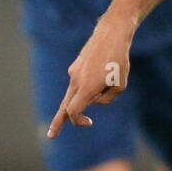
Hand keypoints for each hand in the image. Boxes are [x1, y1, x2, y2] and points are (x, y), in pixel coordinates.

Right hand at [47, 19, 132, 136]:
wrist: (111, 34)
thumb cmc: (119, 60)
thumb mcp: (120, 85)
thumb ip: (108, 98)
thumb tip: (95, 100)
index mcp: (86, 87)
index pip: (73, 111)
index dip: (78, 121)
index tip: (89, 122)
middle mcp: (76, 80)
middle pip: (64, 106)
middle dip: (58, 122)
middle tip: (51, 136)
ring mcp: (73, 72)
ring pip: (79, 92)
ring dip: (93, 93)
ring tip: (111, 73)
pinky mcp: (75, 67)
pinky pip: (83, 82)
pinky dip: (93, 83)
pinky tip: (106, 68)